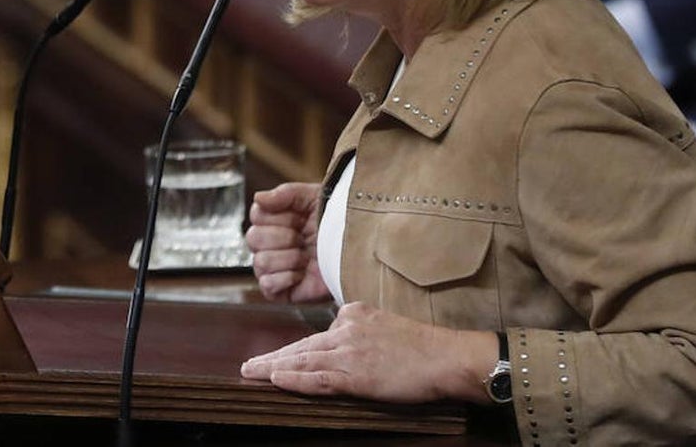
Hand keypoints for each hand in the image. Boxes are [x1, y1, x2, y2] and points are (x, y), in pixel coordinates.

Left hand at [240, 302, 496, 404]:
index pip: (317, 335)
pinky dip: (294, 379)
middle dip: (273, 356)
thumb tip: (342, 341)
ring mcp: (350, 352)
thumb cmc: (424, 348)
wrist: (447, 357)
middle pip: (302, 345)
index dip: (293, 350)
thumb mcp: (386, 325)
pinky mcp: (356, 375)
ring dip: (273, 368)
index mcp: (354, 314)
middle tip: (248, 366)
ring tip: (251, 373)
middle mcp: (347, 328)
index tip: (275, 358)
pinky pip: (318, 379)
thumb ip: (361, 331)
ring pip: (303, 360)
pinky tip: (276, 380)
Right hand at [245, 181, 329, 302]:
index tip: (300, 218)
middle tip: (305, 239)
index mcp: (276, 220)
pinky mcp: (282, 291)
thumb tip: (258, 198)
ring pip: (260, 261)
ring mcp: (275, 268)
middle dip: (284, 237)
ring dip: (288, 258)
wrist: (361, 251)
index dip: (279, 216)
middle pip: (254, 238)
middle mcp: (270, 244)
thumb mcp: (315, 198)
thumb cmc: (338, 223)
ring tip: (307, 258)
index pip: (257, 214)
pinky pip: (267, 285)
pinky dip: (286, 278)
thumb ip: (285, 193)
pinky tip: (302, 273)